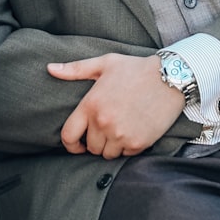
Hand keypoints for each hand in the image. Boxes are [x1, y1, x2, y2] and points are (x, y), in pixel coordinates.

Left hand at [48, 53, 183, 158]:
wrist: (170, 78)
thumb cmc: (135, 69)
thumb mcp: (104, 64)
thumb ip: (74, 69)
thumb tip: (50, 69)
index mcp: (90, 105)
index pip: (68, 136)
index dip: (70, 144)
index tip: (76, 143)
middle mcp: (103, 123)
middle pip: (90, 148)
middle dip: (94, 141)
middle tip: (105, 129)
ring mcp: (121, 135)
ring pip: (107, 155)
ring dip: (110, 146)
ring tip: (118, 130)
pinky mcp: (139, 143)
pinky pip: (125, 155)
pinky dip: (127, 147)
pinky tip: (132, 131)